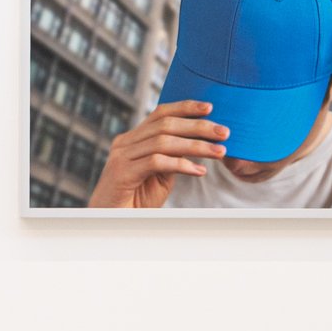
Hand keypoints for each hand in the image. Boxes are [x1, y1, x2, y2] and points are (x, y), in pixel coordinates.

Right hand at [89, 101, 227, 208]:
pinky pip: (156, 162)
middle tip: (224, 132)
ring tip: (218, 151)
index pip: (160, 114)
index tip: (210, 108)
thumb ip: (171, 159)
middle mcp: (125, 143)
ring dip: (195, 146)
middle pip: (165, 125)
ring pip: (163, 142)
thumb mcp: (158, 177)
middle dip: (198, 126)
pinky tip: (199, 170)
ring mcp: (121, 156)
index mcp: (132, 139)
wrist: (108, 222)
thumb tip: (194, 147)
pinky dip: (181, 165)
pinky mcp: (122, 173)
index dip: (185, 108)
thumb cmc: (134, 201)